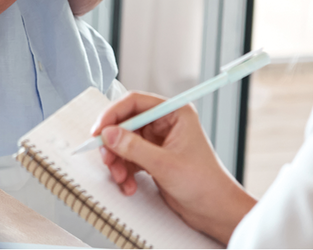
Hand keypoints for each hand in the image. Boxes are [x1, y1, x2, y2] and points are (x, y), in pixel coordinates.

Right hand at [92, 92, 255, 243]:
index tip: (99, 130)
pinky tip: (129, 185)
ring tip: (121, 178)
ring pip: (125, 143)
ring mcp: (159, 141)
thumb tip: (109, 134)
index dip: (114, 114)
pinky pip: (130, 158)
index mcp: (174, 113)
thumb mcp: (164, 164)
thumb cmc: (203, 182)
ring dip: (118, 161)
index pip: (136, 102)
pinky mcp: (154, 158)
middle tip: (106, 159)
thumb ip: (134, 148)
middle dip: (114, 143)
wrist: (214, 209)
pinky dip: (125, 171)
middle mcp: (165, 123)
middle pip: (127, 123)